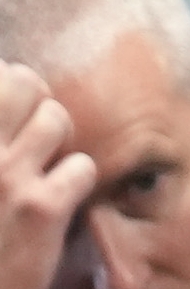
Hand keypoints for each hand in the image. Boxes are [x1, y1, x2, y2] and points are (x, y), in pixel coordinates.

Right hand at [0, 61, 90, 288]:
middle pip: (24, 80)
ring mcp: (6, 173)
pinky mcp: (41, 208)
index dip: (5, 82)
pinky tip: (62, 197)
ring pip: (57, 117)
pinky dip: (78, 179)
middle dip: (35, 98)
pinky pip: (82, 167)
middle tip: (32, 130)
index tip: (8, 107)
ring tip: (47, 164)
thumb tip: (8, 91)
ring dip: (59, 138)